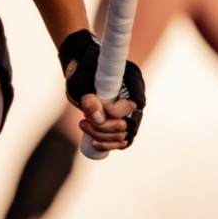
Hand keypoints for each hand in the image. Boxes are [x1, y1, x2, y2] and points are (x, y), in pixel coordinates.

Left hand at [62, 33, 145, 150]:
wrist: (82, 73)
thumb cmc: (82, 74)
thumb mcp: (81, 83)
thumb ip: (89, 98)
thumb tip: (98, 118)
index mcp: (132, 79)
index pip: (131, 105)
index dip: (111, 112)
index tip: (89, 111)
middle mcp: (137, 95)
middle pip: (128, 124)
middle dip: (103, 127)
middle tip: (83, 120)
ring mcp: (132, 110)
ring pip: (125, 135)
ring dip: (102, 137)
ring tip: (83, 125)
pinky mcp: (124, 121)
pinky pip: (123, 141)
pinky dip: (109, 145)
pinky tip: (94, 144)